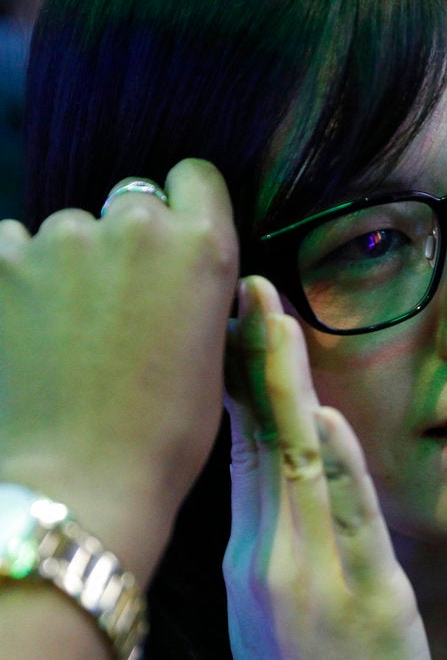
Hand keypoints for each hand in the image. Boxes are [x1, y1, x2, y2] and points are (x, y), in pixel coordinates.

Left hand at [0, 159, 237, 577]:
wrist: (83, 482)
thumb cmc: (167, 433)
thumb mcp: (212, 351)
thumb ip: (195, 287)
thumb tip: (175, 270)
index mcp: (202, 246)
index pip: (193, 177)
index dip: (185, 206)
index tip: (175, 239)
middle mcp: (134, 226)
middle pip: (130, 201)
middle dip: (127, 240)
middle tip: (117, 303)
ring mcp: (60, 239)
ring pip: (67, 228)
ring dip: (69, 261)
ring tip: (64, 327)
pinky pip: (10, 246)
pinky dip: (17, 275)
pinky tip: (25, 325)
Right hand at [223, 276, 431, 659]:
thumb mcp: (269, 607)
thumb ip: (270, 534)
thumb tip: (272, 463)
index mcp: (252, 555)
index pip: (242, 451)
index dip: (238, 383)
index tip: (236, 324)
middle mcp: (269, 558)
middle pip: (258, 442)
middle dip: (253, 362)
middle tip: (249, 290)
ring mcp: (313, 576)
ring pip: (294, 465)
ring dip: (285, 390)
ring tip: (275, 321)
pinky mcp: (363, 596)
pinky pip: (349, 518)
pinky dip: (334, 465)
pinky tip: (323, 417)